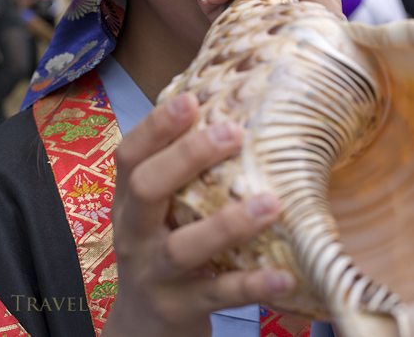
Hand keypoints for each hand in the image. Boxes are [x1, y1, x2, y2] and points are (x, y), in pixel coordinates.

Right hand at [102, 93, 295, 336]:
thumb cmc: (161, 248)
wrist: (141, 327)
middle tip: (232, 133)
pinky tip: (285, 276)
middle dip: (187, 157)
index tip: (191, 100)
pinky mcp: (178, 308)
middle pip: (147, 188)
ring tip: (271, 203)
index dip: (156, 126)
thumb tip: (230, 117)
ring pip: (184, 246)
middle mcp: (133, 232)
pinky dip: (252, 286)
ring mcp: (153, 273)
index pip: (130, 155)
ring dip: (228, 223)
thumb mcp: (156, 212)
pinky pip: (217, 295)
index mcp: (128, 200)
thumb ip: (179, 175)